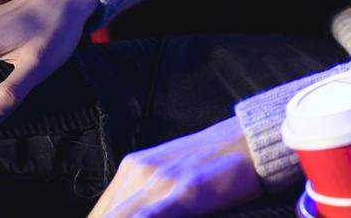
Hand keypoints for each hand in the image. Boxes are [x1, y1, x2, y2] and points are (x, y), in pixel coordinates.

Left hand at [87, 116, 261, 217]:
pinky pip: (148, 217)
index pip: (99, 216)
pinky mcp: (185, 190)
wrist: (251, 140)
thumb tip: (126, 213)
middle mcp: (139, 172)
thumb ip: (145, 200)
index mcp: (132, 170)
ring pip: (118, 217)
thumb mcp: (171, 177)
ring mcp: (160, 180)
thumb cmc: (214, 164)